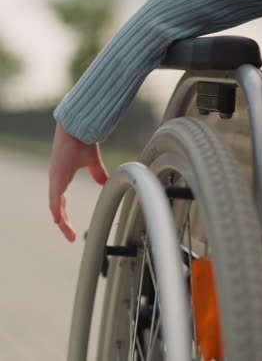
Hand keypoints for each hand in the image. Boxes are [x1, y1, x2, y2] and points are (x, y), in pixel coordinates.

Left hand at [49, 123, 107, 241]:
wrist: (78, 127)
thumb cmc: (82, 141)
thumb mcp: (92, 162)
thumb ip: (97, 173)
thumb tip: (104, 182)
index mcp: (63, 178)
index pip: (60, 201)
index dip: (64, 215)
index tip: (70, 228)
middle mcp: (57, 180)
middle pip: (57, 206)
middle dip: (64, 223)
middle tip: (71, 236)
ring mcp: (55, 178)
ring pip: (55, 204)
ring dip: (61, 220)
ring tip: (67, 233)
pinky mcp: (57, 176)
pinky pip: (55, 197)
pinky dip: (56, 209)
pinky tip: (58, 220)